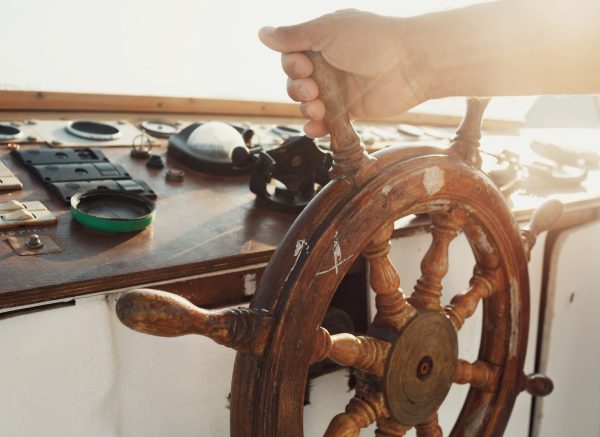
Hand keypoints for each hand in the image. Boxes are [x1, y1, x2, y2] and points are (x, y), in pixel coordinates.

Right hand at [259, 10, 426, 136]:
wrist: (410, 65)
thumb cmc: (371, 40)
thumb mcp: (327, 31)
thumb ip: (294, 36)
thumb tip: (261, 33)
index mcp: (322, 42)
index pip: (291, 57)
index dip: (291, 65)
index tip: (302, 66)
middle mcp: (329, 65)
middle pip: (296, 82)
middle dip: (298, 89)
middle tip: (313, 89)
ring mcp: (339, 89)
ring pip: (308, 104)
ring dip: (307, 108)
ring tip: (319, 108)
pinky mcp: (350, 110)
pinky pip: (326, 122)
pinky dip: (317, 127)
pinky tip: (315, 128)